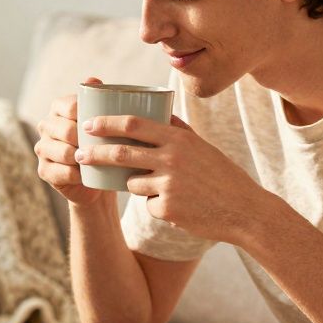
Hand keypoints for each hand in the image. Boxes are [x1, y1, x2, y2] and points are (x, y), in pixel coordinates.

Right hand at [34, 76, 110, 206]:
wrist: (98, 177)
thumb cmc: (103, 142)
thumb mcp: (105, 119)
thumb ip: (100, 97)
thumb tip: (94, 80)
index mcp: (58, 107)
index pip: (71, 106)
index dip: (90, 117)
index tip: (107, 127)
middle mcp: (45, 125)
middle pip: (68, 131)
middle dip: (88, 141)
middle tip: (107, 148)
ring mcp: (42, 148)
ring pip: (65, 153)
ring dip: (84, 160)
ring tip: (99, 162)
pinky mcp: (43, 170)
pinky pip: (62, 173)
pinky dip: (77, 176)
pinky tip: (87, 175)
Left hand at [74, 114, 270, 243]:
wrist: (243, 210)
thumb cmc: (222, 176)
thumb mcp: (202, 147)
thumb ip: (178, 131)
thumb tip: (157, 112)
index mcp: (178, 139)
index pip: (134, 124)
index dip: (106, 123)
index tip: (88, 124)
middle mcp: (171, 159)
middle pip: (121, 153)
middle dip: (95, 153)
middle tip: (80, 154)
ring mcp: (168, 184)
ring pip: (133, 183)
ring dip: (140, 187)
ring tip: (172, 191)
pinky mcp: (167, 208)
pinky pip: (149, 205)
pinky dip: (159, 207)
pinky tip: (183, 208)